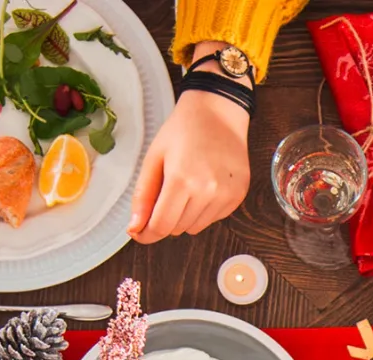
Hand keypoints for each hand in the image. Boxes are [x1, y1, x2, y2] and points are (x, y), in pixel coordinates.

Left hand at [129, 64, 251, 243]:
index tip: (139, 232)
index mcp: (181, 180)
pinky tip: (203, 185)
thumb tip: (135, 228)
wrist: (218, 113)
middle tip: (164, 194)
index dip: (147, 233)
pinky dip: (203, 210)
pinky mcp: (238, 196)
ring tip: (186, 186)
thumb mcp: (153, 158)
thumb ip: (143, 196)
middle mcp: (207, 191)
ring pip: (195, 227)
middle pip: (177, 229)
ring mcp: (226, 195)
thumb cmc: (182, 131)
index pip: (161, 226)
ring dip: (185, 215)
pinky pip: (213, 218)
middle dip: (165, 218)